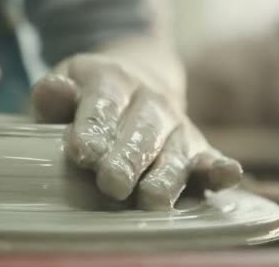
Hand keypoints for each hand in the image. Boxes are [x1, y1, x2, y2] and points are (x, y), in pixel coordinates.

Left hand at [33, 54, 241, 209]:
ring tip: (151, 199)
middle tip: (112, 183)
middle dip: (128, 157)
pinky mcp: (197, 148)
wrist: (137, 80)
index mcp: (112, 80)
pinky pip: (210, 157)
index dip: (93, 127)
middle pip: (141, 129)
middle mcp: (150, 100)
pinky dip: (219, 168)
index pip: (103, 103)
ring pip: (174, 150)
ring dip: (164, 175)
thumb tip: (53, 92)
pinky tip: (226, 175)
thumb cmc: (91, 96)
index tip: (82, 152)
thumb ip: (55, 94)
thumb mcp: (68, 85)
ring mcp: (176, 124)